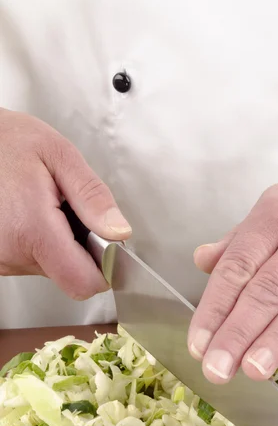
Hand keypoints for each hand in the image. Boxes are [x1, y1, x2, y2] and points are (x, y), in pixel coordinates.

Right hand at [0, 109, 130, 298]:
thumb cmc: (9, 142)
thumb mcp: (60, 156)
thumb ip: (93, 196)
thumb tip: (119, 231)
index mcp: (32, 229)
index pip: (83, 282)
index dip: (104, 268)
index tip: (106, 243)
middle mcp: (11, 253)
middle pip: (69, 275)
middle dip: (81, 247)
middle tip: (67, 209)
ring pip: (50, 268)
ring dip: (58, 243)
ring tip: (43, 207)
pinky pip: (30, 261)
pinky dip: (38, 243)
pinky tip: (28, 215)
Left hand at [188, 174, 277, 382]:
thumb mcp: (272, 213)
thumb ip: (236, 242)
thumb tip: (201, 260)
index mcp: (273, 215)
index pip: (238, 265)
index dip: (215, 308)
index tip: (198, 343)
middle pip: (268, 289)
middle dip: (238, 333)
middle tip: (217, 368)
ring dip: (275, 343)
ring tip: (252, 371)